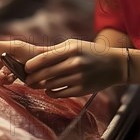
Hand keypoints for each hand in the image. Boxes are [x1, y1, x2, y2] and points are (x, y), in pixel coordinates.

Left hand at [0, 36, 123, 96]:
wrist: (114, 65)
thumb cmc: (89, 52)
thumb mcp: (73, 45)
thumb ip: (54, 51)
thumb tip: (32, 57)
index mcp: (71, 49)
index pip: (45, 58)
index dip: (32, 65)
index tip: (26, 68)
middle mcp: (74, 63)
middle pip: (46, 73)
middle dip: (33, 78)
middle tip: (27, 79)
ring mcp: (78, 78)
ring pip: (51, 85)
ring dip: (41, 86)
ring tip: (37, 84)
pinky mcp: (82, 90)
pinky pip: (60, 94)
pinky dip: (51, 93)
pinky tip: (49, 90)